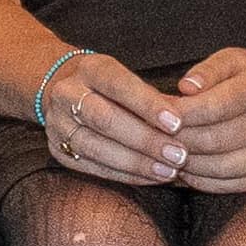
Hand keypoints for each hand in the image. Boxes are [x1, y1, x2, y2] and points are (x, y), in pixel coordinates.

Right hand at [30, 48, 189, 185]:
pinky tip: (150, 177)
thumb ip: (154, 98)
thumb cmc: (111, 88)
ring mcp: (57, 123)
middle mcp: (66, 93)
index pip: (119, 84)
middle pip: (105, 119)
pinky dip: (125, 175)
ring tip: (168, 171)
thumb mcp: (129, 80)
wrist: (64, 93)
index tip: (177, 124)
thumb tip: (188, 121)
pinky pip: (92, 167)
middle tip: (179, 155)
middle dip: (145, 140)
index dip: (148, 105)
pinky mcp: (57, 149)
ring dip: (136, 163)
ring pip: (96, 147)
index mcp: (89, 68)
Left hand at [158, 46, 245, 193]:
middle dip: (176, 142)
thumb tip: (183, 88)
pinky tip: (187, 172)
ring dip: (187, 165)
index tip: (154, 115)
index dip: (176, 115)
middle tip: (153, 139)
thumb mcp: (241, 57)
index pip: (211, 108)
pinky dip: (205, 182)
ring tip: (166, 155)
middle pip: (212, 141)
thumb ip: (209, 69)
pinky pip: (234, 184)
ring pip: (220, 168)